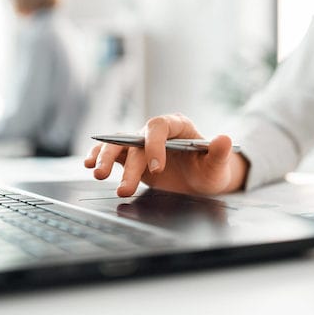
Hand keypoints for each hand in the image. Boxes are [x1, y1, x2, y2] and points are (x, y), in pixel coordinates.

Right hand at [84, 113, 248, 196]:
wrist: (202, 182)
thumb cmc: (210, 170)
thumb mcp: (218, 165)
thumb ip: (219, 152)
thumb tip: (224, 138)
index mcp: (177, 126)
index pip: (159, 127)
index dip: (154, 144)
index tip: (157, 168)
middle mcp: (156, 133)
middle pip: (135, 140)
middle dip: (129, 164)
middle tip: (126, 188)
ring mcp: (141, 145)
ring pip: (118, 144)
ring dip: (106, 158)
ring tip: (98, 175)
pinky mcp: (131, 158)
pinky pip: (112, 154)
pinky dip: (99, 157)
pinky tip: (89, 166)